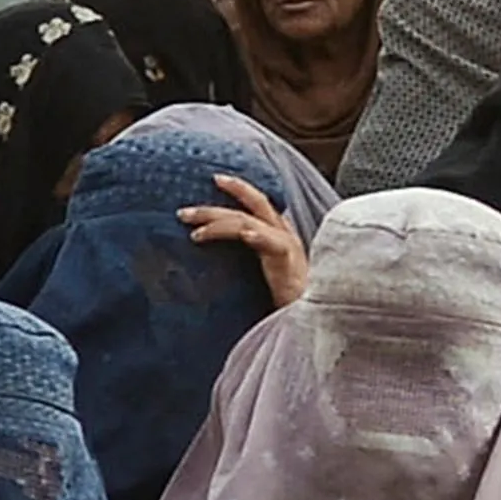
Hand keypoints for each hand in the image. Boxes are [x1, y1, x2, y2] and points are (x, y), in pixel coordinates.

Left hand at [181, 172, 307, 305]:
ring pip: (250, 223)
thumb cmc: (290, 303)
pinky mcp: (291, 264)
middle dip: (215, 208)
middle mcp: (285, 235)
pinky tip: (246, 234)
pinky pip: (275, 245)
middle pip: (250, 207)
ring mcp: (289, 247)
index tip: (215, 179)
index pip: (258, 203)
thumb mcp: (266, 276)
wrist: (317, 319)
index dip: (238, 189)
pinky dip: (260, 237)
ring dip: (219, 225)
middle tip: (184, 212)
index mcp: (279, 236)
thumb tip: (217, 260)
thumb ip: (251, 261)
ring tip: (196, 233)